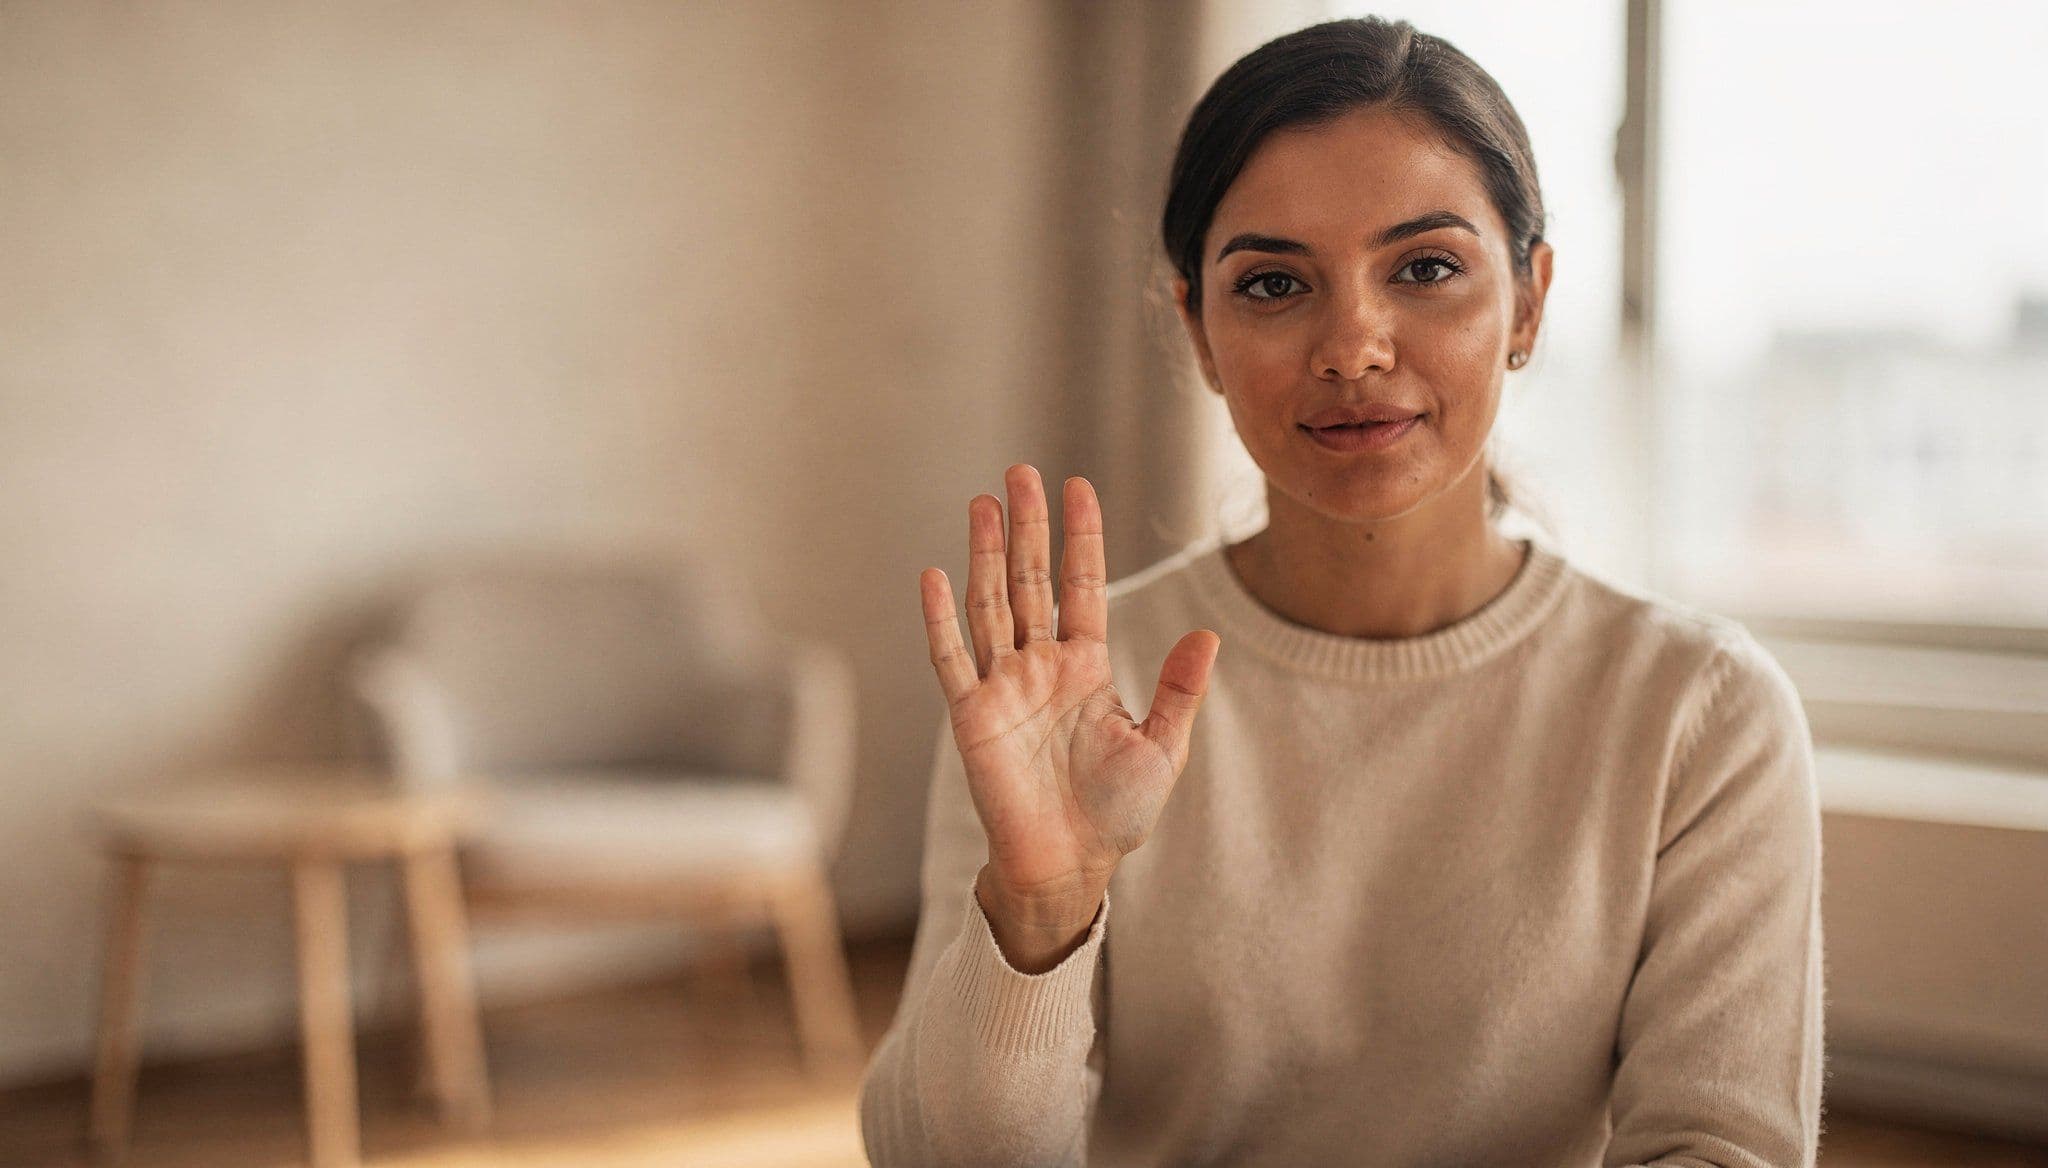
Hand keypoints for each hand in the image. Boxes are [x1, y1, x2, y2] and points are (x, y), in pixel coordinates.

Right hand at [920, 465, 1219, 970]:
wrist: (1070, 864)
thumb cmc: (1116, 811)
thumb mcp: (1162, 747)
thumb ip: (1180, 690)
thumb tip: (1208, 635)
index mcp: (1086, 665)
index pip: (1081, 584)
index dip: (1080, 536)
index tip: (1077, 484)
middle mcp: (1041, 665)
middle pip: (1030, 580)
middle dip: (1026, 527)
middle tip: (1020, 472)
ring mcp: (1003, 686)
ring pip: (990, 604)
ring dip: (984, 554)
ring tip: (982, 502)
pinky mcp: (972, 715)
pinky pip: (953, 657)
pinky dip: (941, 617)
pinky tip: (935, 574)